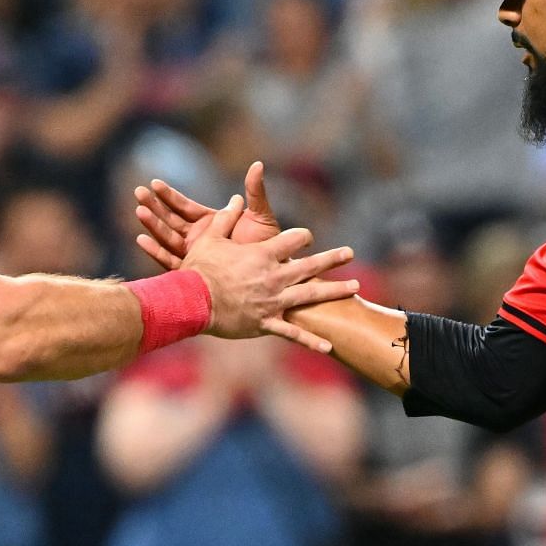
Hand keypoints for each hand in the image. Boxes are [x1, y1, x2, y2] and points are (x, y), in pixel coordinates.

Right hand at [135, 160, 281, 268]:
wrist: (275, 274)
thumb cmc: (270, 247)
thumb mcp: (261, 216)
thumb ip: (255, 192)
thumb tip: (258, 165)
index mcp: (211, 223)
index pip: (184, 207)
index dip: (169, 196)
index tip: (154, 184)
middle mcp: (200, 238)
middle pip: (171, 220)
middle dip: (154, 206)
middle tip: (138, 193)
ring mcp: (196, 256)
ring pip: (168, 238)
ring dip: (153, 225)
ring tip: (140, 212)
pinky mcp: (196, 272)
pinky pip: (171, 261)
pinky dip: (156, 251)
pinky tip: (142, 240)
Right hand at [179, 195, 355, 347]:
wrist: (191, 302)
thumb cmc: (198, 269)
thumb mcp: (210, 238)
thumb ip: (226, 217)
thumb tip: (236, 198)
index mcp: (262, 255)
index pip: (293, 240)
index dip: (301, 236)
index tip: (306, 237)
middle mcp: (273, 277)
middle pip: (310, 266)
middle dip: (332, 258)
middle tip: (349, 253)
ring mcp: (272, 302)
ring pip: (310, 296)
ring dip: (334, 290)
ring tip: (355, 287)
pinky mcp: (266, 323)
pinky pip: (293, 333)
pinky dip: (311, 341)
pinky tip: (329, 347)